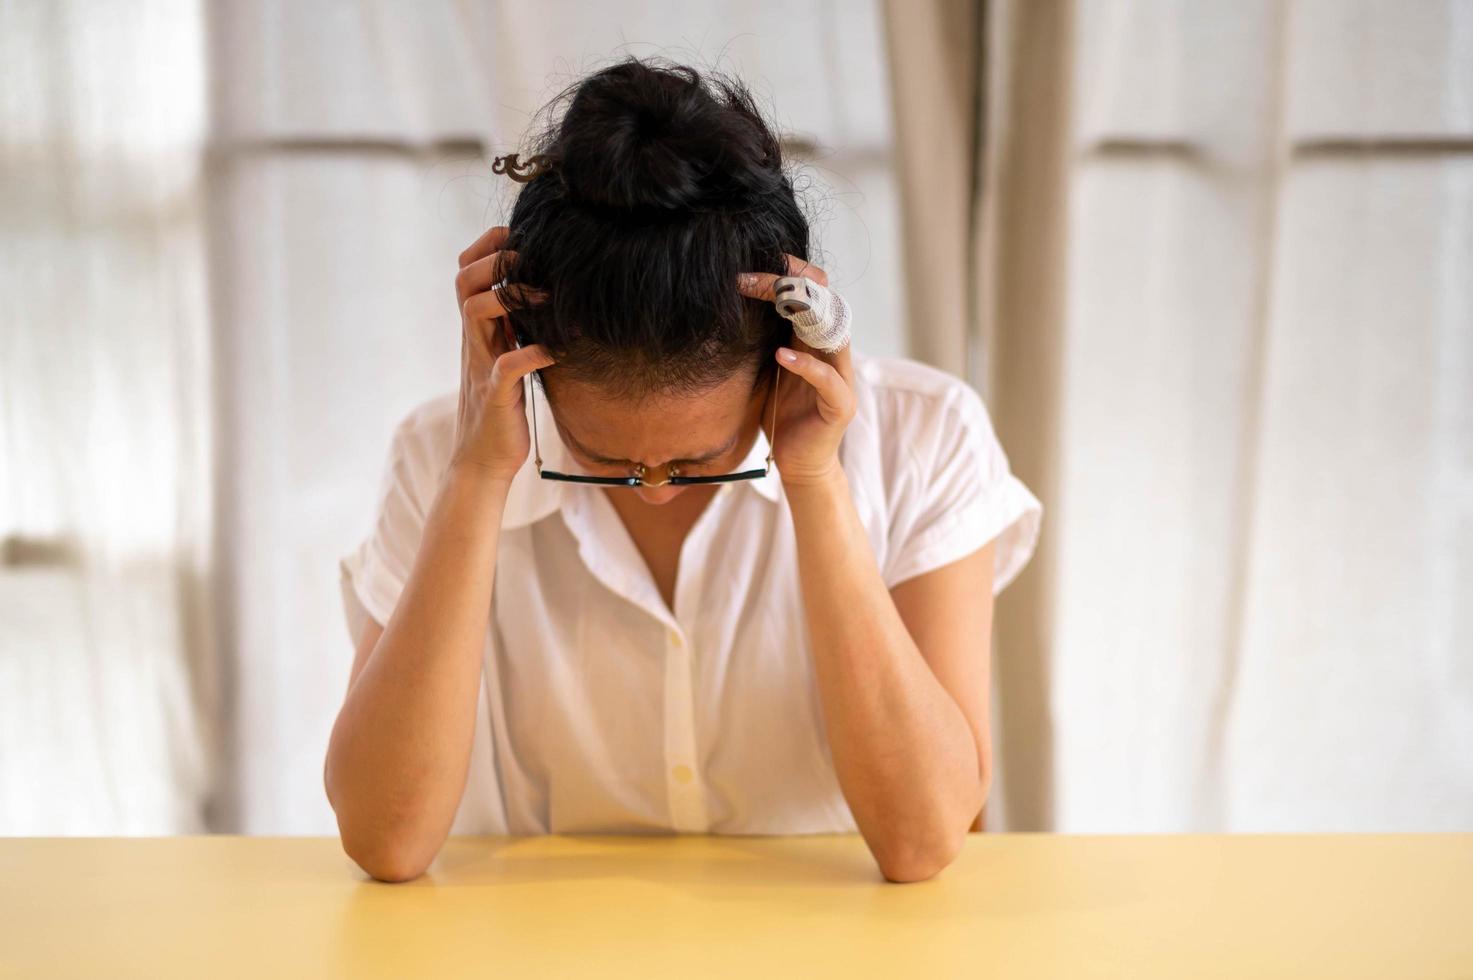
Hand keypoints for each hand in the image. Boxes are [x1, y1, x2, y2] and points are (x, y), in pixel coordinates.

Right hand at [451, 225, 553, 483]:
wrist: (483, 463)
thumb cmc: (504, 411)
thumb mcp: (508, 360)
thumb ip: (516, 331)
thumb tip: (545, 298)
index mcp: (477, 332)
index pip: (465, 273)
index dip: (488, 247)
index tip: (521, 238)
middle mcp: (473, 343)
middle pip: (464, 282)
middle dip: (495, 261)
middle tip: (532, 262)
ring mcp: (482, 367)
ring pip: (475, 312)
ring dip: (511, 296)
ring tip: (547, 299)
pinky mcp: (497, 395)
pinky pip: (509, 365)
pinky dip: (533, 352)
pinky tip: (557, 351)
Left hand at [738, 255, 856, 486]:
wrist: (798, 466)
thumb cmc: (781, 418)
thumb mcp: (767, 372)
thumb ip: (764, 343)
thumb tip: (731, 311)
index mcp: (815, 344)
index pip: (810, 297)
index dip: (788, 276)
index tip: (754, 265)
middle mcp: (833, 355)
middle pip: (823, 305)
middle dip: (791, 285)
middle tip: (753, 278)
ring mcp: (841, 379)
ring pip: (833, 334)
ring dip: (802, 314)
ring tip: (773, 300)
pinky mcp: (841, 406)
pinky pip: (828, 379)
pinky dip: (806, 365)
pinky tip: (782, 356)